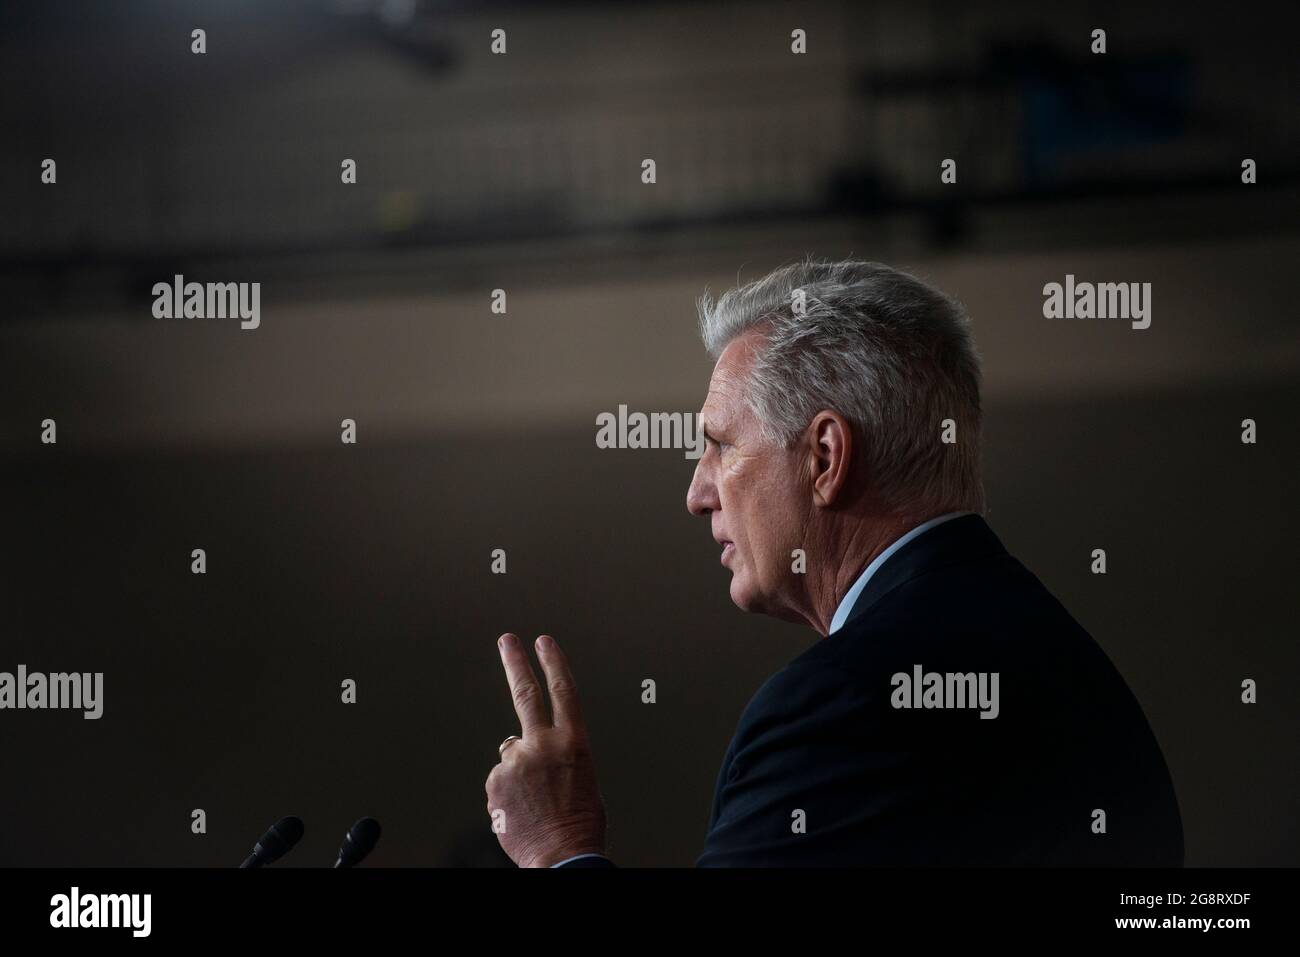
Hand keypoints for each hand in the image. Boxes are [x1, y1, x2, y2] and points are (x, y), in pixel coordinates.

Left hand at [485, 633, 606, 867]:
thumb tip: (532, 751)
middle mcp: (543, 745)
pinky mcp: (495, 782)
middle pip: (525, 694)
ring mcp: (516, 762)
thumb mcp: (582, 778)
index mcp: (575, 742)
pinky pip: (499, 780)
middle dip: (515, 663)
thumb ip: (556, 754)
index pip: (563, 691)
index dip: (553, 663)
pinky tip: (521, 809)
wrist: (562, 858)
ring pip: (511, 755)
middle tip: (507, 640)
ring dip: (519, 772)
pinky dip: (507, 791)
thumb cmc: (579, 824)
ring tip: (535, 800)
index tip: (543, 642)